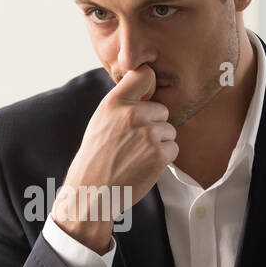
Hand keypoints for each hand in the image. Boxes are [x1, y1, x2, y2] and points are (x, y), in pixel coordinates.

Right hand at [54, 65, 176, 252]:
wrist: (92, 191)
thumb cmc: (95, 158)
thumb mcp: (101, 120)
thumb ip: (122, 105)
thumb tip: (146, 94)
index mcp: (115, 102)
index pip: (144, 75)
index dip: (150, 85)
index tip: (148, 94)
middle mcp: (132, 114)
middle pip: (162, 109)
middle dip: (154, 124)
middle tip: (134, 142)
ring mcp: (148, 133)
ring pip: (169, 130)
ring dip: (159, 143)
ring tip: (137, 155)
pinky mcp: (159, 154)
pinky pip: (173, 148)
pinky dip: (163, 158)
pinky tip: (144, 165)